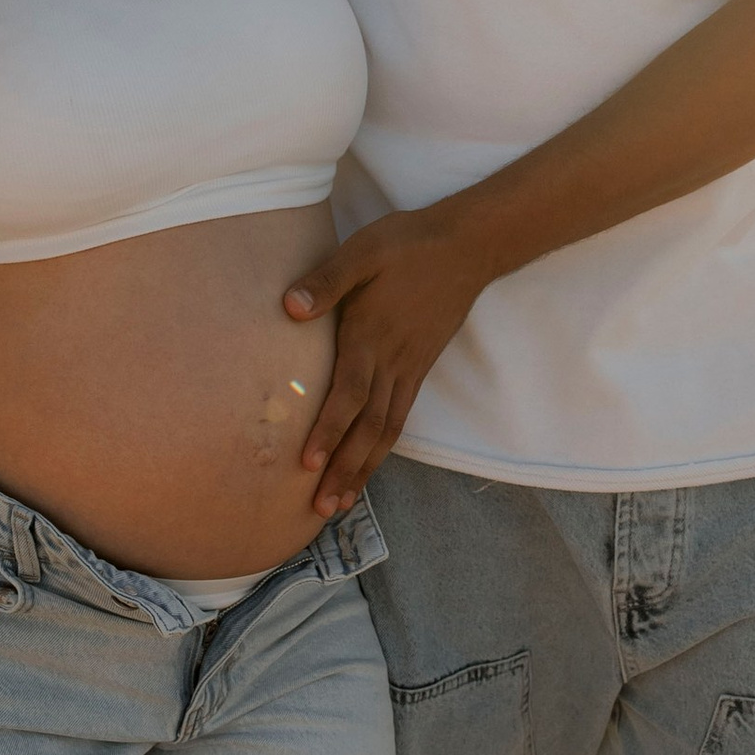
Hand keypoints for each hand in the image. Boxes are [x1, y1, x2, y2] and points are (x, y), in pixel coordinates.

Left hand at [285, 206, 494, 512]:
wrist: (465, 248)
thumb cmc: (407, 245)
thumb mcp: (362, 250)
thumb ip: (327, 280)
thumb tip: (289, 307)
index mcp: (372, 336)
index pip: (349, 394)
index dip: (328, 430)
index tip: (307, 463)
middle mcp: (392, 362)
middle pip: (368, 427)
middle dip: (344, 469)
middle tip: (321, 508)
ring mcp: (409, 369)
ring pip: (385, 431)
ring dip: (363, 468)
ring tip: (341, 503)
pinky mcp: (419, 369)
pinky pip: (399, 418)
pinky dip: (382, 448)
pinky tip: (368, 465)